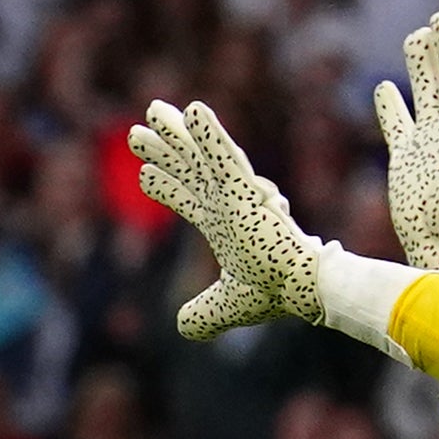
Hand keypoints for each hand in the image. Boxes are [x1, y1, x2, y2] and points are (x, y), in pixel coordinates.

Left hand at [126, 100, 321, 340]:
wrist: (302, 289)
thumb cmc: (276, 291)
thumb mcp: (227, 306)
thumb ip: (203, 316)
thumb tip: (182, 328)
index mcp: (224, 226)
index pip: (188, 200)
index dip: (166, 187)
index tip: (144, 175)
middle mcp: (227, 205)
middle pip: (187, 170)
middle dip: (164, 149)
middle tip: (136, 130)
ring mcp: (236, 195)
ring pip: (200, 157)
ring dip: (176, 134)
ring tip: (152, 111)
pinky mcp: (247, 191)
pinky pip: (224, 157)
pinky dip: (209, 135)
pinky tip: (194, 110)